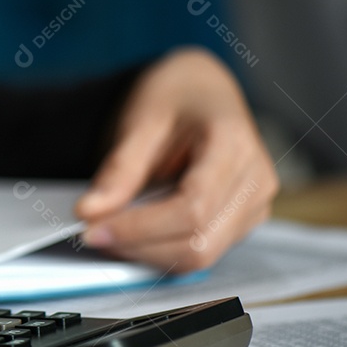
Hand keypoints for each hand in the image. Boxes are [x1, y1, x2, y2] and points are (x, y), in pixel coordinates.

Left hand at [74, 48, 277, 271]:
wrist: (201, 90)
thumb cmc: (177, 95)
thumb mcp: (141, 119)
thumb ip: (119, 169)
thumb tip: (90, 213)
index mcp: (235, 145)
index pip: (191, 209)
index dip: (139, 228)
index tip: (92, 229)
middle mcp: (256, 181)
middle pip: (199, 242)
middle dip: (140, 246)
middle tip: (92, 233)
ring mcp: (255, 205)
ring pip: (200, 255)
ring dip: (148, 253)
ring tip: (110, 230)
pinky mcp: (242, 222)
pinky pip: (202, 251)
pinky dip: (161, 249)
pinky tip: (133, 232)